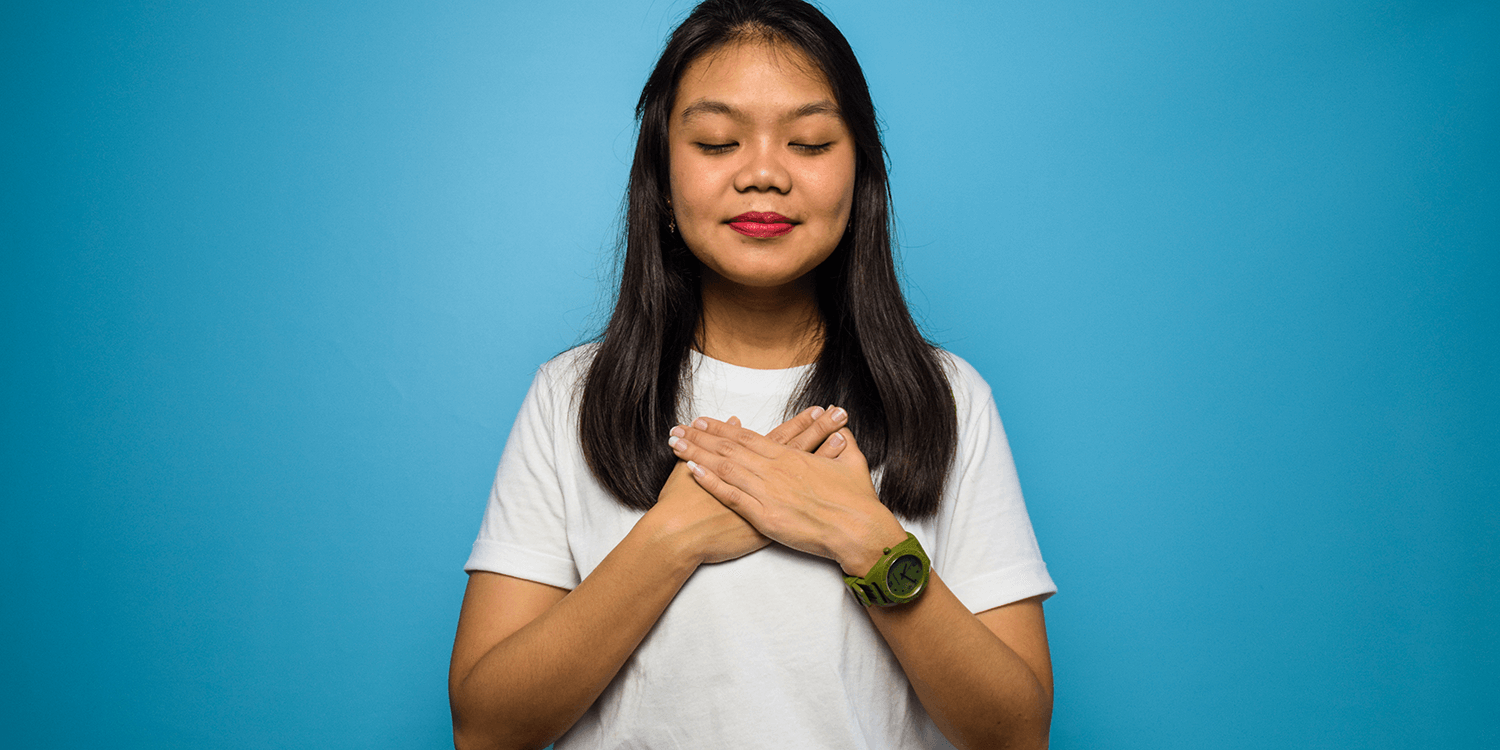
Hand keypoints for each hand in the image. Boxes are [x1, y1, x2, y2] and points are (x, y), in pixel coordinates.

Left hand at [667, 410, 906, 575]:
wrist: (858, 529)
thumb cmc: (857, 501)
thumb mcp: (853, 463)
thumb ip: (844, 443)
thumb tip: (842, 430)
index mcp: (791, 457)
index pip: (748, 438)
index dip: (723, 428)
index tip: (704, 421)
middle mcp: (774, 470)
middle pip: (729, 448)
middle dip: (701, 437)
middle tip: (679, 428)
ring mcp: (768, 492)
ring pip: (724, 467)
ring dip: (697, 454)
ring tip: (676, 444)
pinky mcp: (765, 515)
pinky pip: (731, 496)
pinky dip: (710, 482)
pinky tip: (692, 471)